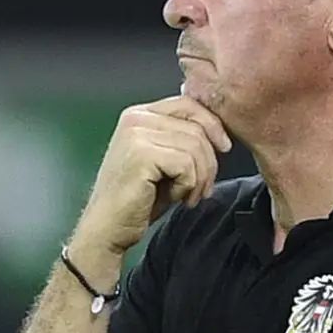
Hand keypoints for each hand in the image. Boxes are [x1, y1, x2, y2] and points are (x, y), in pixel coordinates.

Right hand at [74, 96, 231, 253]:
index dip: (213, 125)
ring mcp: (136, 134)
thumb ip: (181, 138)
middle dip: (208, 162)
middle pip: (197, 128)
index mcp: (139, 115)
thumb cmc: (136, 199)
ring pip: (196, 147)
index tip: (224, 147)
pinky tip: (175, 198)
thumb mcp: (163, 160)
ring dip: (200, 178)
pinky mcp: (141, 154)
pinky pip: (187, 164)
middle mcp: (135, 118)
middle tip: (200, 189)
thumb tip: (218, 132)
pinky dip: (188, 185)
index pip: (189, 104)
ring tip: (188, 196)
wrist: (107, 228)